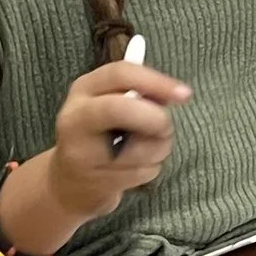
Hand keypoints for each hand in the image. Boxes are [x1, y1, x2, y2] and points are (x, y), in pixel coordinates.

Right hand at [47, 56, 188, 219]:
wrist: (70, 182)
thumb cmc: (101, 133)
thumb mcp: (110, 101)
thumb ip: (139, 91)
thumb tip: (175, 93)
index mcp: (83, 88)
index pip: (120, 74)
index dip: (156, 82)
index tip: (185, 94)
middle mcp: (76, 117)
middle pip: (121, 108)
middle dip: (156, 119)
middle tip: (165, 127)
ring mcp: (83, 152)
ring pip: (144, 146)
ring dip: (159, 148)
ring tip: (142, 149)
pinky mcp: (97, 181)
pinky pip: (146, 171)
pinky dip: (150, 169)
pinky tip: (131, 168)